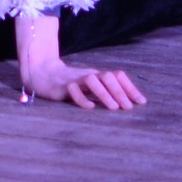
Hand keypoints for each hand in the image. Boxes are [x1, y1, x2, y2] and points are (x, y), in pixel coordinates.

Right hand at [19, 53, 145, 109]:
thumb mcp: (89, 86)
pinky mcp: (60, 87)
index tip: (141, 102)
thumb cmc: (69, 83)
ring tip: (113, 108)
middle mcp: (87, 75)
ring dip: (104, 94)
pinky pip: (72, 89)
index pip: (116, 75)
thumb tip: (127, 103)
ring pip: (91, 80)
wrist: (41, 74)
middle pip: (106, 77)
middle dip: (119, 91)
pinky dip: (82, 98)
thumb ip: (105, 92)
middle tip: (128, 108)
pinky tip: (90, 107)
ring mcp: (73, 80)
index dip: (130, 87)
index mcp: (96, 75)